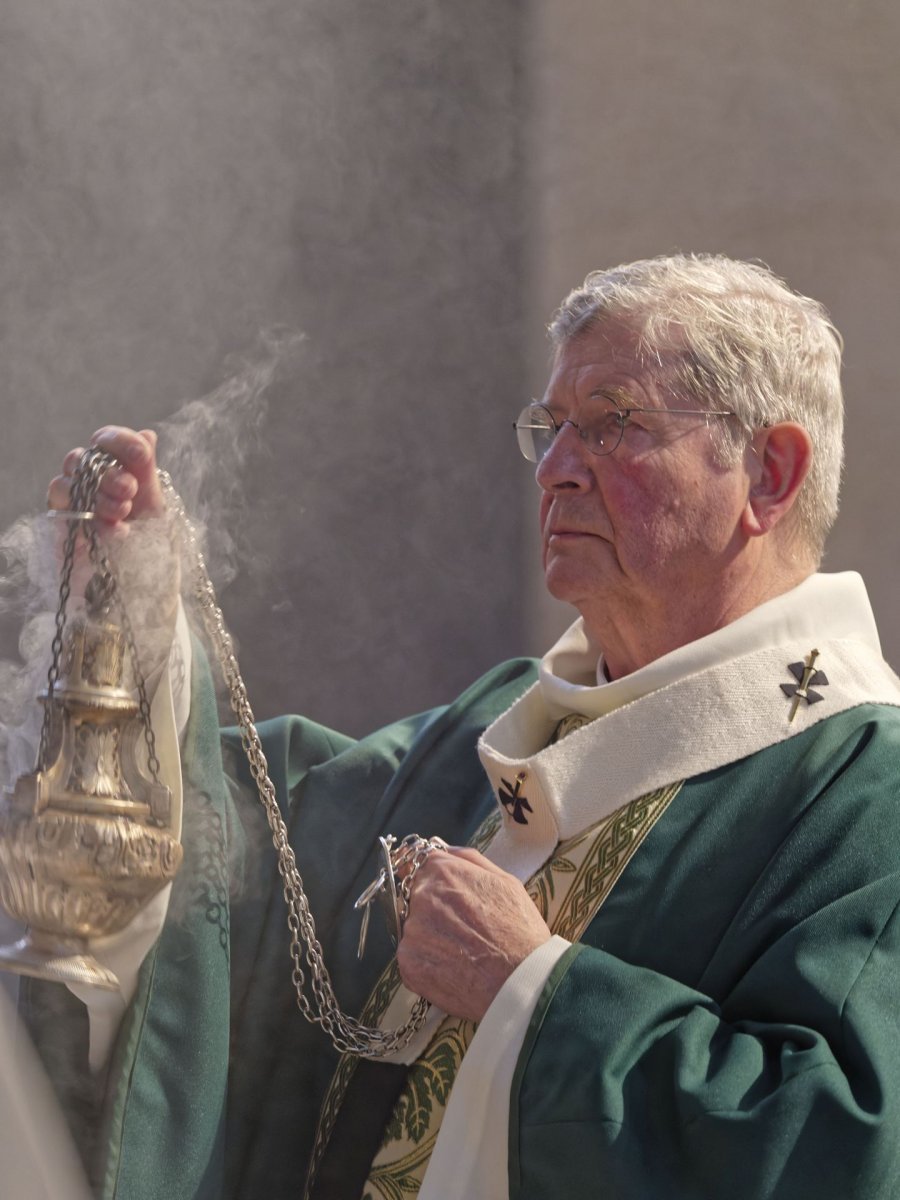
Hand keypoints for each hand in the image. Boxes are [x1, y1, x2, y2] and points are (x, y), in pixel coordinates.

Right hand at [46, 426, 163, 525]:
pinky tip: (118, 530)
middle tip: (130, 490)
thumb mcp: (153, 500)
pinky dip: (94, 522)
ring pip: (63, 485)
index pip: (103, 440)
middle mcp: (84, 479)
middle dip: (109, 474)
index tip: (141, 453)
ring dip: (98, 498)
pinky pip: (65, 516)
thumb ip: (146, 469)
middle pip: (80, 460)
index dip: (119, 440)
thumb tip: (147, 434)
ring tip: (124, 512)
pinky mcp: (60, 527)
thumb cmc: (146, 532)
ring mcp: (68, 502)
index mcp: (108, 466)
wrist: (144, 570)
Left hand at [396, 847, 551, 1021]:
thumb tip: (447, 850)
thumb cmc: (519, 930)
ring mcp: (412, 931)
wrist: (521, 981)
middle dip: (434, 909)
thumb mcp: (505, 881)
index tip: (440, 892)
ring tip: (461, 952)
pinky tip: (454, 969)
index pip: (421, 865)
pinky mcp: (408, 963)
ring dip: (431, 937)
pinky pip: (413, 957)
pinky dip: (428, 963)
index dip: (433, 879)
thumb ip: (470, 860)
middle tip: (463, 929)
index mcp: (443, 872)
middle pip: (417, 897)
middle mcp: (422, 897)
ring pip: (415, 928)